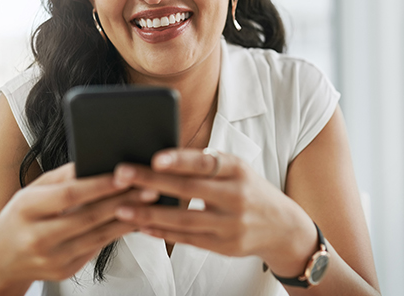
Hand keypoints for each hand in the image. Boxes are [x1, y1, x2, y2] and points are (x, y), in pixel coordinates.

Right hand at [0, 163, 154, 293]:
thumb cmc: (19, 218)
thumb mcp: (32, 192)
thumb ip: (62, 177)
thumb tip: (94, 159)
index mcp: (27, 209)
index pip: (69, 195)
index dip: (99, 185)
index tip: (124, 174)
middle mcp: (38, 237)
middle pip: (88, 216)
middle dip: (122, 201)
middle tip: (149, 187)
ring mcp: (52, 258)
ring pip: (98, 236)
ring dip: (128, 218)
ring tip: (150, 202)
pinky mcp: (65, 271)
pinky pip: (98, 248)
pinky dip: (118, 233)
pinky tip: (136, 219)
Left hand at [112, 149, 317, 276]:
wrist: (282, 227)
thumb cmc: (250, 190)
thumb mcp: (237, 170)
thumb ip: (207, 163)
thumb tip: (165, 157)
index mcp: (238, 171)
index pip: (207, 163)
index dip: (181, 160)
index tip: (155, 158)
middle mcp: (236, 197)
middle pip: (189, 190)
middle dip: (152, 182)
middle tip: (122, 175)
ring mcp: (230, 225)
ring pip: (183, 220)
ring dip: (149, 215)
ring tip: (121, 208)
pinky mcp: (223, 246)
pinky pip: (187, 239)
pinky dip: (162, 233)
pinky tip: (141, 227)